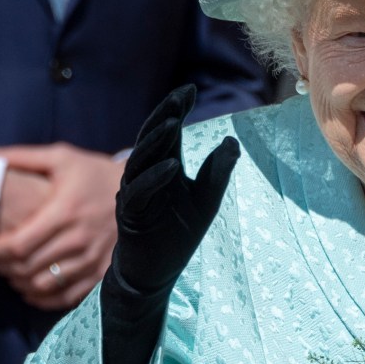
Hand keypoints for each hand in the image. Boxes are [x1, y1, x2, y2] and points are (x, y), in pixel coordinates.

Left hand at [0, 144, 122, 309]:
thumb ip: (23, 158)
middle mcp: (80, 239)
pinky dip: (44, 298)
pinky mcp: (104, 272)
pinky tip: (33, 289)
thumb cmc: (94, 174)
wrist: (141, 191)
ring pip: (45, 284)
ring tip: (13, 274)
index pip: (19, 244)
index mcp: (65, 211)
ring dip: (22, 283)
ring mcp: (94, 258)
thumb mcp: (62, 158)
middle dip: (4, 267)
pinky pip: (68, 296)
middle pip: (28, 266)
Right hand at [101, 85, 239, 363]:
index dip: (176, 110)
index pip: (167, 133)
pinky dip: (155, 179)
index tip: (190, 89)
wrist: (154, 274)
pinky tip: (171, 166)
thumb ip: (217, 171)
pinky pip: (140, 193)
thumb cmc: (177, 236)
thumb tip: (232, 141)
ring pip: (142, 160)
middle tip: (181, 95)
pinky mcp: (131, 217)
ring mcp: (135, 195)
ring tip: (175, 121)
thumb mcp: (206, 200)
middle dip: (166, 115)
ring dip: (158, 140)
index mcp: (162, 168)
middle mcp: (145, 176)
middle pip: (152, 139)